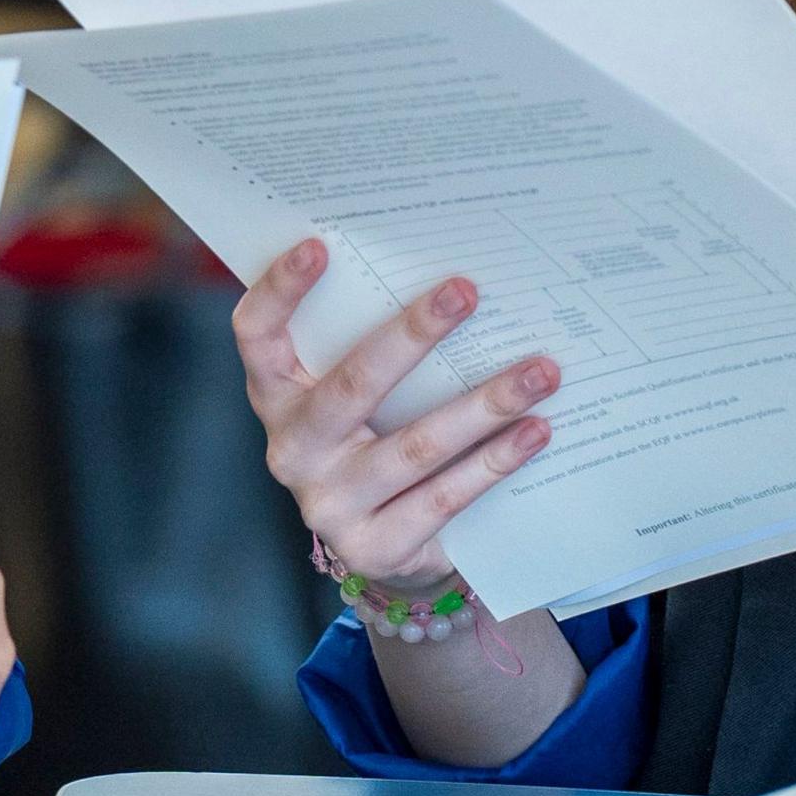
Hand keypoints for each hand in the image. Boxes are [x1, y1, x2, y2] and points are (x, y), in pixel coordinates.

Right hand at [236, 239, 557, 589]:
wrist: (393, 550)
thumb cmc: (378, 443)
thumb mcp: (359, 401)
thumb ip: (375, 353)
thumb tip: (449, 281)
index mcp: (276, 398)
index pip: (256, 336)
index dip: (278, 291)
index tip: (319, 246)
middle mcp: (291, 449)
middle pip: (351, 384)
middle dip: (413, 334)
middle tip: (466, 291)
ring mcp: (328, 504)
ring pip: (415, 446)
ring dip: (485, 403)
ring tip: (540, 371)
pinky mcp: (374, 546)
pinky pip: (444, 497)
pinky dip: (496, 462)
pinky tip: (535, 431)